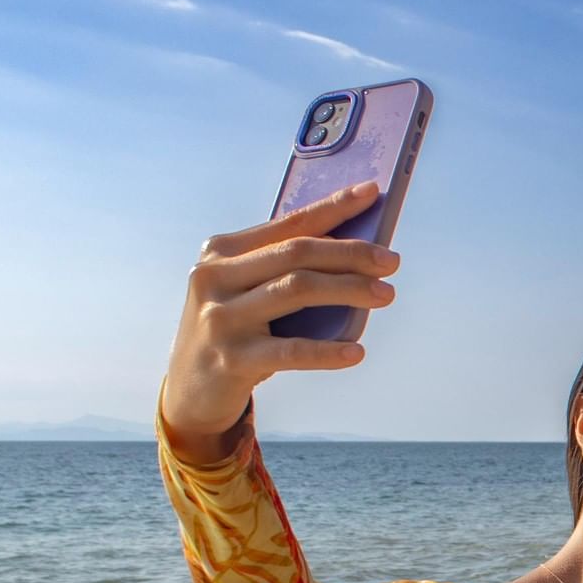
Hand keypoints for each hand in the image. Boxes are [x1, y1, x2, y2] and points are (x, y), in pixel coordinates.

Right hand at [160, 182, 399, 459]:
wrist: (190, 389)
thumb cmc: (238, 331)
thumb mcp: (250, 292)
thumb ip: (286, 270)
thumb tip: (359, 250)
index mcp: (221, 251)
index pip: (288, 223)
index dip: (333, 207)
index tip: (373, 193)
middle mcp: (214, 277)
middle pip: (296, 253)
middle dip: (351, 253)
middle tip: (392, 261)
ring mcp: (219, 317)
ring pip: (296, 290)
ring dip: (349, 289)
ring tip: (387, 294)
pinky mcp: (231, 358)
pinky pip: (290, 351)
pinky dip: (327, 351)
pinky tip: (356, 351)